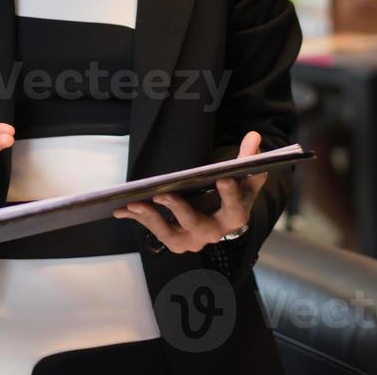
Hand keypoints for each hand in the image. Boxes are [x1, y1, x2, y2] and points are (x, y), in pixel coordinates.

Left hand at [112, 131, 265, 253]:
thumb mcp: (244, 178)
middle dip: (180, 210)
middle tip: (165, 194)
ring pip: (170, 233)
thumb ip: (249, 159)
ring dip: (152, 219)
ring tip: (136, 203)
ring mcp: (192, 240)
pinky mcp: (174, 241)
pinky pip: (154, 231)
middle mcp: (213, 233)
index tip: (223, 177)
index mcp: (234, 217)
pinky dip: (138, 219)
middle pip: (197, 224)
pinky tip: (122, 208)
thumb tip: (254, 136)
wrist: (222, 219)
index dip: (230, 194)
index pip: (235, 208)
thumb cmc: (233, 195)